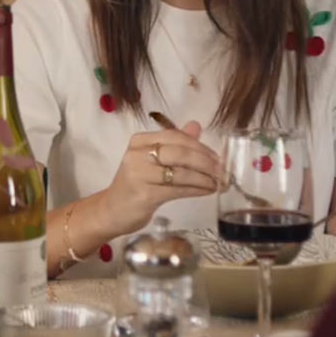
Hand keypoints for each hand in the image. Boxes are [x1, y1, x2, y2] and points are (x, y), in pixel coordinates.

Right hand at [90, 121, 219, 237]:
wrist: (113, 210)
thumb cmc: (136, 184)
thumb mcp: (152, 160)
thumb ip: (174, 143)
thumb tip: (196, 126)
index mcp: (139, 141)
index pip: (175, 136)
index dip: (200, 146)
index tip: (217, 157)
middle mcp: (137, 154)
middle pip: (179, 152)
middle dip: (206, 162)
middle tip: (222, 171)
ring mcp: (139, 174)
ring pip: (180, 172)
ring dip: (204, 178)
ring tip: (218, 183)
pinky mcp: (144, 194)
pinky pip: (177, 189)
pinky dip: (196, 189)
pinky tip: (207, 191)